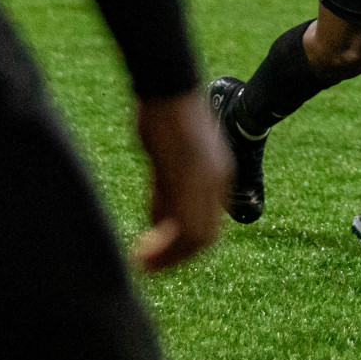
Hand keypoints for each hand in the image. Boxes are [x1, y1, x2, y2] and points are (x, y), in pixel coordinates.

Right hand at [132, 90, 230, 272]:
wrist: (169, 92)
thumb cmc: (164, 118)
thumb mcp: (169, 160)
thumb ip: (168, 191)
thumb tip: (160, 221)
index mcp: (218, 175)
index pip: (209, 223)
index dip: (186, 245)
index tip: (162, 255)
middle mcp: (217, 182)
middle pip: (205, 236)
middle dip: (177, 256)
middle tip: (150, 268)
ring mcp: (206, 181)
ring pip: (196, 236)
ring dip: (169, 256)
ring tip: (144, 265)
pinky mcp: (189, 178)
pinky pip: (184, 226)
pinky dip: (165, 246)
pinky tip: (142, 252)